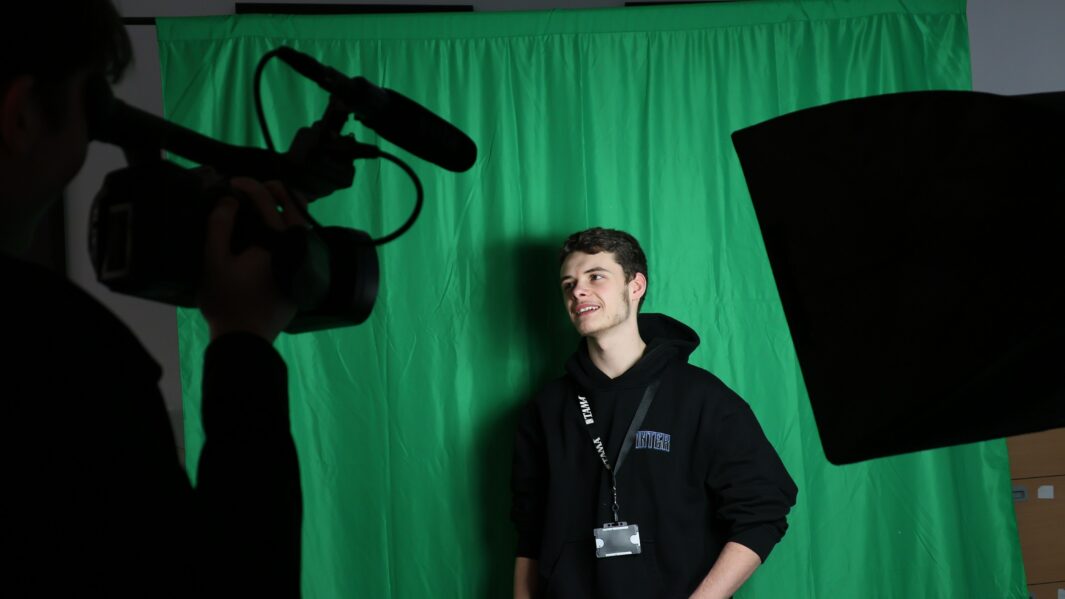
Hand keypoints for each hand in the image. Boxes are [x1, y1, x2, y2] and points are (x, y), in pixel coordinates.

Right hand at [198, 178, 307, 341]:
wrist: (245, 340)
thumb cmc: (226, 301)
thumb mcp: (213, 261)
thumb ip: (219, 225)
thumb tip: (229, 200)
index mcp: (278, 242)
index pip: (267, 202)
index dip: (248, 186)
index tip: (231, 184)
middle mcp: (298, 248)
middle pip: (296, 207)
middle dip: (277, 190)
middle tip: (255, 186)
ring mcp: (305, 263)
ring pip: (303, 225)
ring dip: (287, 209)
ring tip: (266, 202)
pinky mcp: (303, 276)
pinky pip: (302, 243)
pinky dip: (290, 230)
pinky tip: (273, 230)